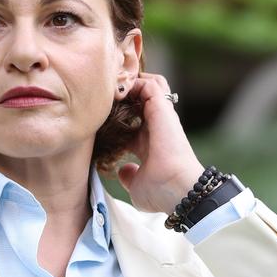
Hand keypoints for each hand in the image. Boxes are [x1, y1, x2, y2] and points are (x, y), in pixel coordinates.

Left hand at [117, 72, 204, 215]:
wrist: (178, 190)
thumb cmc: (161, 193)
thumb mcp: (137, 186)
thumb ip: (129, 176)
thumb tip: (123, 170)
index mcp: (148, 143)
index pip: (132, 121)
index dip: (115, 116)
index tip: (98, 119)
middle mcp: (156, 127)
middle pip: (142, 98)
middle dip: (124, 94)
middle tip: (104, 98)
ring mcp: (161, 117)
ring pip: (149, 85)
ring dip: (131, 85)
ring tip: (113, 90)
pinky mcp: (163, 109)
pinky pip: (149, 84)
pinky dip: (134, 83)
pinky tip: (117, 92)